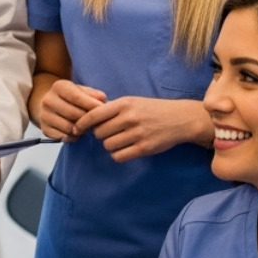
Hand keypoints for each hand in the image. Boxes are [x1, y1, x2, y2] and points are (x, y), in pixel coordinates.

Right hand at [36, 78, 106, 140]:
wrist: (49, 104)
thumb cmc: (70, 97)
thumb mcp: (80, 90)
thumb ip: (92, 94)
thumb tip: (103, 98)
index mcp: (59, 86)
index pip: (77, 97)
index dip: (92, 105)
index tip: (104, 110)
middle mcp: (48, 100)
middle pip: (74, 114)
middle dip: (88, 120)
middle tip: (96, 122)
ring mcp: (44, 115)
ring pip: (69, 127)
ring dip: (81, 130)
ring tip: (86, 127)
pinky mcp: (44, 129)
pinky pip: (63, 137)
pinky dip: (73, 137)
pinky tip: (76, 132)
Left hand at [73, 96, 210, 162]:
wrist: (180, 119)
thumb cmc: (153, 109)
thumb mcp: (133, 101)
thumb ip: (114, 108)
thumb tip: (89, 116)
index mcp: (124, 104)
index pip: (94, 114)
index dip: (82, 123)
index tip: (77, 129)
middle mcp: (129, 118)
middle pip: (99, 133)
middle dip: (101, 135)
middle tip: (110, 133)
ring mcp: (137, 133)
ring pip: (108, 145)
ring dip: (110, 145)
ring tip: (120, 140)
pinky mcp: (144, 148)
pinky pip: (119, 156)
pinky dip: (119, 154)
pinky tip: (125, 149)